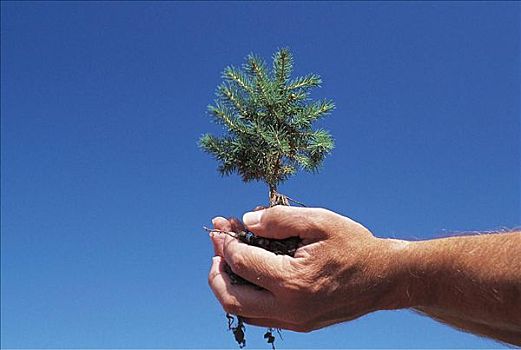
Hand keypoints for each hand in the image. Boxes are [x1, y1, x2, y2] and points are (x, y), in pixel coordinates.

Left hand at [208, 206, 408, 331]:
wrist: (384, 278)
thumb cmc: (354, 245)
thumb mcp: (319, 221)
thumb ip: (279, 219)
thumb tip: (246, 221)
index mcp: (292, 281)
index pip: (241, 262)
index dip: (225, 242)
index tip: (221, 227)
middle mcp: (289, 308)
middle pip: (230, 297)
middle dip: (216, 270)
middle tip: (217, 248)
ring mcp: (293, 321)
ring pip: (242, 311)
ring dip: (227, 286)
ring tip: (227, 260)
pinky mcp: (299, 324)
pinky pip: (259, 316)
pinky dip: (246, 297)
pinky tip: (249, 275)